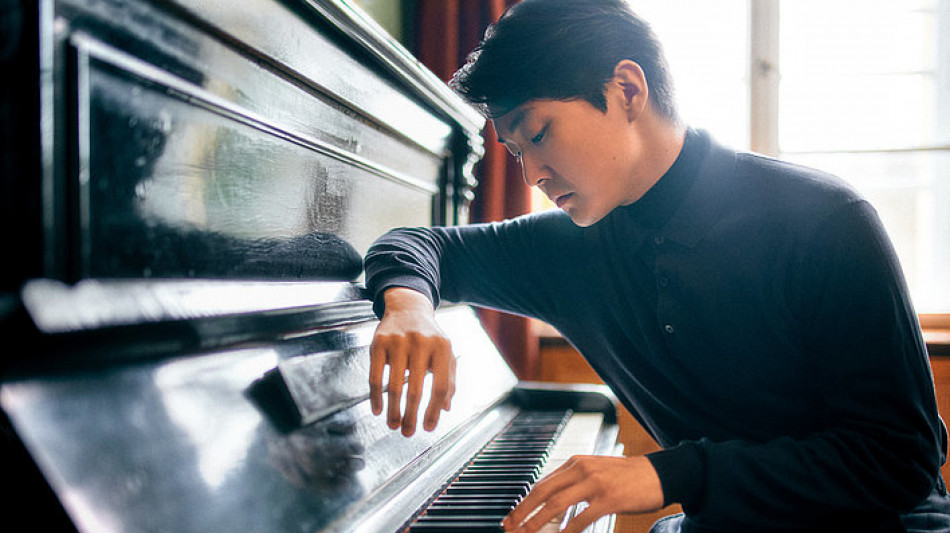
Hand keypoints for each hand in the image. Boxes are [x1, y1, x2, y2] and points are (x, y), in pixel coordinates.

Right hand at [369, 287, 456, 436]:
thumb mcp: (445, 354)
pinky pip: (375, 376)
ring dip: (393, 411)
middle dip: (411, 416)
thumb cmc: (429, 336)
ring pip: (395, 386)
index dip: (434, 411)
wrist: (408, 308)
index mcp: (442, 347)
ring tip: (393, 425)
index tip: (428, 427)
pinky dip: (376, 397)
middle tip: (408, 432)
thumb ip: (448, 380)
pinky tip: (378, 410)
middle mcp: (421, 343)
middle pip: (416, 390)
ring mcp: (398, 342)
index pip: (440, 387)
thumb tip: (445, 408)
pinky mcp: (379, 342)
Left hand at [503, 455, 663, 532]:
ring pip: (556, 504)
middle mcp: (582, 470)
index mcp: (576, 463)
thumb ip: (574, 482)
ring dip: (537, 522)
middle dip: (523, 511)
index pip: (542, 483)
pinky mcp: (609, 499)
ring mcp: (595, 484)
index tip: (511, 517)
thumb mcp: (596, 471)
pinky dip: (567, 530)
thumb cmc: (627, 476)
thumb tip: (551, 502)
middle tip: (510, 527)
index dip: (523, 502)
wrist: (658, 473)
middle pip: (543, 492)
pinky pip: (582, 517)